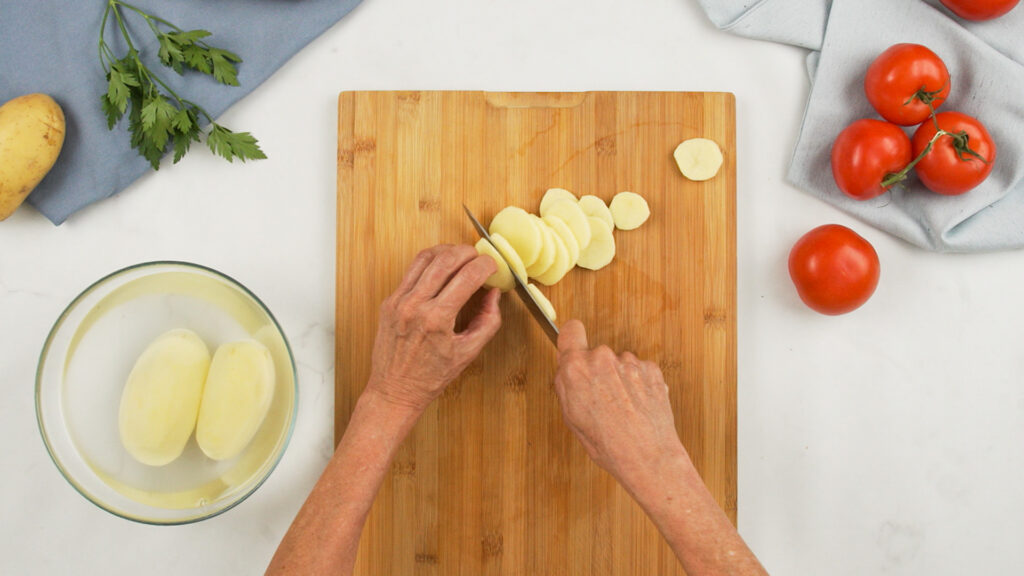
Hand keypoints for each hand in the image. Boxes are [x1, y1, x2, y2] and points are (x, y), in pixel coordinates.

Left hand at [366, 244, 501, 411]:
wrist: (395, 390)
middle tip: (478, 257)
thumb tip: (494, 295)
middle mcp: (415, 306)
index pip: (468, 276)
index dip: (486, 265)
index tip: (493, 266)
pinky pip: (411, 270)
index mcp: (437, 319)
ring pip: (425, 258)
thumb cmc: (430, 377)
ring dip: (446, 251)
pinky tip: (440, 268)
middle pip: (446, 260)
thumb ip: (488, 321)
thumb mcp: (468, 353)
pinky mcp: (389, 301)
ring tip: (460, 257)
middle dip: (467, 252)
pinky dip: (429, 263)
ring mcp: (399, 301)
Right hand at [554, 320, 685, 493]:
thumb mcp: (572, 419)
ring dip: (620, 379)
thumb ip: (566, 386)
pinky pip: (639, 370)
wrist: (648, 456)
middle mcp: (602, 358)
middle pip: (596, 354)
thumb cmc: (609, 445)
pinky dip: (638, 384)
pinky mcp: (651, 368)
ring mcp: (629, 361)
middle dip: (597, 371)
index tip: (574, 344)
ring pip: (619, 364)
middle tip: (602, 399)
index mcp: (576, 369)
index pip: (570, 331)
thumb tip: (565, 368)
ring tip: (623, 409)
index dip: (572, 338)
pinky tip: (637, 407)